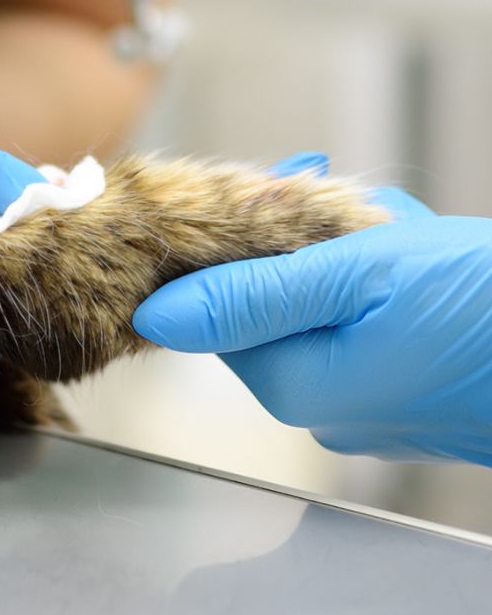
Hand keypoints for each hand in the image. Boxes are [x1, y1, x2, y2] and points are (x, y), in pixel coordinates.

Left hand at [132, 157, 491, 463]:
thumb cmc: (487, 310)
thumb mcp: (360, 276)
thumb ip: (251, 296)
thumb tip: (155, 315)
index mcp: (298, 386)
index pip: (209, 312)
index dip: (226, 247)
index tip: (260, 201)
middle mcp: (327, 413)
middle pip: (268, 306)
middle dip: (301, 248)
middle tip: (354, 217)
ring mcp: (376, 412)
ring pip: (323, 308)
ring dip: (349, 259)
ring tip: (402, 238)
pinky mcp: (415, 400)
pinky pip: (369, 327)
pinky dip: (386, 287)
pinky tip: (424, 261)